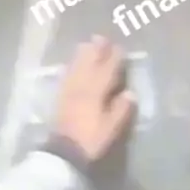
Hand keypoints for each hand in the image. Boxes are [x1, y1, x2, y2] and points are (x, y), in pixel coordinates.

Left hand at [52, 36, 134, 160]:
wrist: (63, 152)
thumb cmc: (90, 140)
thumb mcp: (110, 128)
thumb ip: (120, 110)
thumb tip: (130, 93)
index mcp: (96, 93)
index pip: (107, 72)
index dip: (114, 59)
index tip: (120, 48)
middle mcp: (81, 88)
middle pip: (89, 65)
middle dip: (96, 51)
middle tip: (101, 38)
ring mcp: (69, 91)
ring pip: (76, 68)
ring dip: (81, 55)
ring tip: (85, 44)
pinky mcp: (60, 98)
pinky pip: (65, 77)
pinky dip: (69, 68)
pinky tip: (69, 64)